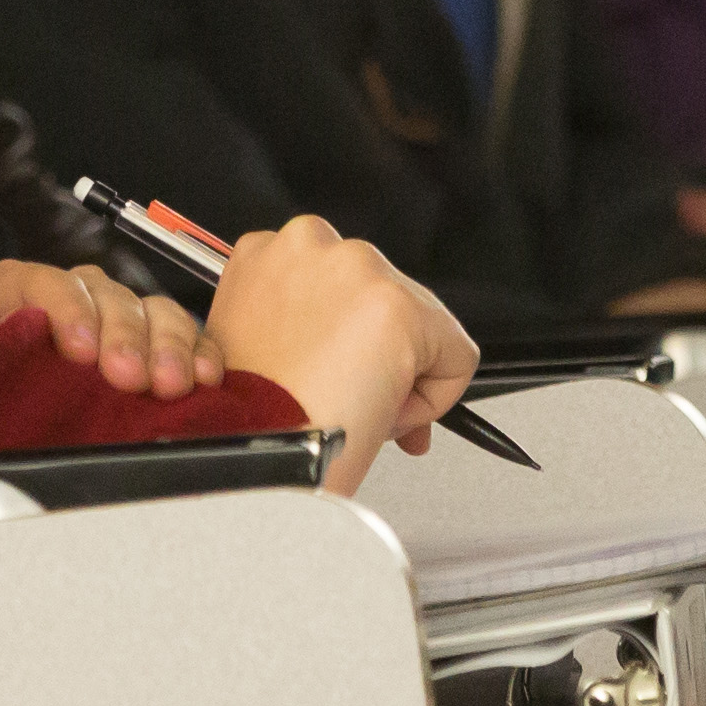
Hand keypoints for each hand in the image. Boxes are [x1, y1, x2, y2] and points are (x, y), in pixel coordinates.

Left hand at [0, 259, 221, 397]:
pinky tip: (205, 376)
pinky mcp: (152, 339)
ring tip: (171, 384)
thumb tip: (15, 385)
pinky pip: (186, 335)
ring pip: (151, 310)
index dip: (66, 310)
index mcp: (13, 291)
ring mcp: (116, 312)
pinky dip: (199, 353)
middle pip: (106, 295)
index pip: (43, 284)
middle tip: (128, 375)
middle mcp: (71, 293)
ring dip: (166, 346)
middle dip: (122, 336)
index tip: (79, 351)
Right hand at [202, 215, 478, 496]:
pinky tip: (382, 413)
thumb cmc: (247, 423)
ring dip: (402, 374)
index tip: (334, 375)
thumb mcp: (261, 354)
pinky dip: (436, 398)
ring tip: (354, 410)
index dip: (344, 341)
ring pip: (423, 325)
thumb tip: (363, 358)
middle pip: (383, 299)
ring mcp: (357, 269)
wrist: (251, 460)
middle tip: (349, 402)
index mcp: (265, 254)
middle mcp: (309, 244)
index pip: (338, 287)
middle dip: (380, 356)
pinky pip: (457, 358)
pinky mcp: (400, 306)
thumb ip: (310, 334)